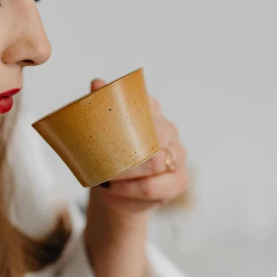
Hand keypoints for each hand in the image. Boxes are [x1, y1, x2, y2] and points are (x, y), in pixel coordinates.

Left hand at [89, 78, 188, 217]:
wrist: (118, 194)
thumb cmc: (111, 158)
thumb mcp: (102, 134)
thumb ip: (100, 106)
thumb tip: (97, 82)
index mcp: (152, 112)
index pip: (147, 106)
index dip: (128, 116)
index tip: (107, 128)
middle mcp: (169, 130)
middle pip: (154, 137)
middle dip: (126, 151)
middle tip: (101, 159)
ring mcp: (178, 155)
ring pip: (155, 163)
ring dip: (127, 171)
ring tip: (106, 176)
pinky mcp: (180, 180)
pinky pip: (154, 186)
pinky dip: (131, 188)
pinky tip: (115, 188)